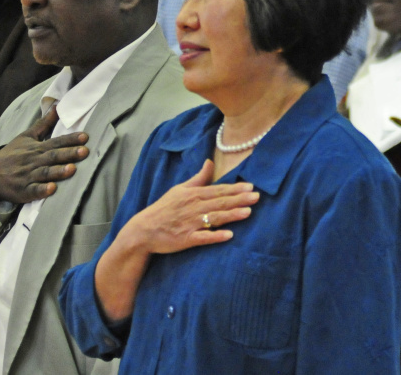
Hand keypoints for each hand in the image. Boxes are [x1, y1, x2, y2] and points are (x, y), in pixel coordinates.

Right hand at [0, 107, 89, 204]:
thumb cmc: (12, 154)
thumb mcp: (27, 136)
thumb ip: (44, 123)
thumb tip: (57, 106)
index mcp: (37, 148)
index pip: (56, 142)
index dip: (70, 140)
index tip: (85, 137)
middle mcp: (34, 161)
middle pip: (53, 156)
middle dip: (69, 154)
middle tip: (84, 151)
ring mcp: (28, 176)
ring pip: (45, 173)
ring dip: (58, 171)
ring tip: (72, 169)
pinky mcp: (23, 191)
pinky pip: (33, 191)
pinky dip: (42, 190)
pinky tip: (52, 189)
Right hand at [122, 160, 258, 254]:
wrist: (144, 229)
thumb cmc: (164, 209)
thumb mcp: (179, 189)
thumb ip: (198, 178)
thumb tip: (210, 162)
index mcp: (192, 195)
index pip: (218, 190)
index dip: (235, 189)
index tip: (251, 187)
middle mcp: (193, 208)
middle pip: (219, 203)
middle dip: (239, 199)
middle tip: (256, 197)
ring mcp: (190, 224)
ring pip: (214, 218)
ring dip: (231, 215)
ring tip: (248, 212)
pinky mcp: (186, 239)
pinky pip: (203, 238)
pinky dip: (215, 236)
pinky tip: (229, 235)